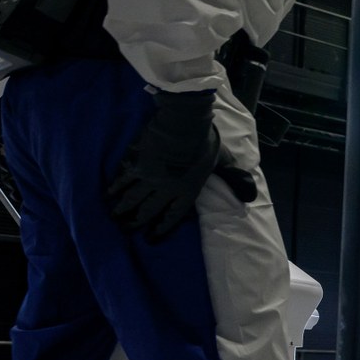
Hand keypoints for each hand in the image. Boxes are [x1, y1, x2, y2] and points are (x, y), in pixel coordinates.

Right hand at [108, 91, 219, 241]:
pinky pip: (122, 179)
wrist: (183, 121)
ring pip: (132, 198)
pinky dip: (114, 187)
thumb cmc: (205, 140)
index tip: (150, 238)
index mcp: (187, 190)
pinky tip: (108, 193)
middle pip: (148, 211)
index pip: (173, 216)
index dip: (161, 229)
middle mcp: (166, 189)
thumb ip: (233, 178)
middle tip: (125, 229)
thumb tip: (251, 196)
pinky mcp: (135, 163)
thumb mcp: (223, 160)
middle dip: (136, 222)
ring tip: (114, 216)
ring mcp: (149, 177)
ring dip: (122, 208)